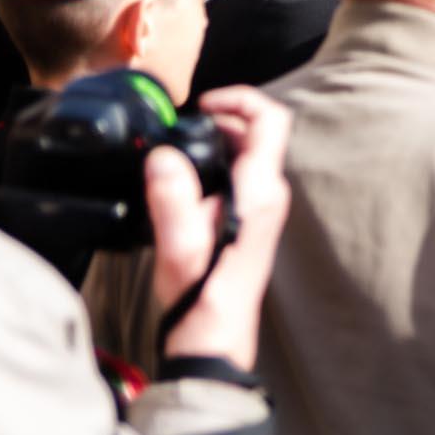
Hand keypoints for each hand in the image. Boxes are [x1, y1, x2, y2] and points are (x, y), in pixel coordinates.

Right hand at [151, 85, 292, 367]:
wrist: (213, 335)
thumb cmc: (200, 296)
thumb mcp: (178, 244)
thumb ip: (172, 195)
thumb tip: (162, 156)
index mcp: (261, 191)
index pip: (271, 121)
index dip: (241, 99)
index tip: (204, 104)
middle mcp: (270, 193)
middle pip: (258, 132)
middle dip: (222, 118)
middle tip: (183, 126)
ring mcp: (263, 206)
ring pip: (248, 153)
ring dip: (217, 141)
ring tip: (178, 149)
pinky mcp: (251, 218)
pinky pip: (238, 174)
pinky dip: (214, 163)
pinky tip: (183, 178)